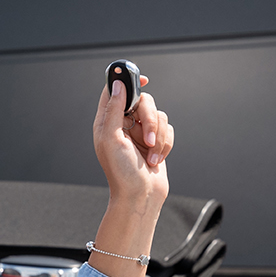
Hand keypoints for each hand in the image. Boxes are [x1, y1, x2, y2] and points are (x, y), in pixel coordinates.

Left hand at [87, 75, 174, 276]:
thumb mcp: (111, 138)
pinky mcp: (156, 141)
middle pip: (143, 101)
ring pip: (159, 115)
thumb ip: (114, 109)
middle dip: (150, 119)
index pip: (115, 91)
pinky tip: (156, 160)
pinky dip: (165, 145)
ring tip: (150, 155)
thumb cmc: (122, 172)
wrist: (140, 196)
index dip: (127, 80)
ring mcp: (141, 132)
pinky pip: (168, 129)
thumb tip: (118, 84)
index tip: (143, 80)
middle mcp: (124, 124)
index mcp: (107, 121)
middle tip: (147, 138)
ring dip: (158, 136)